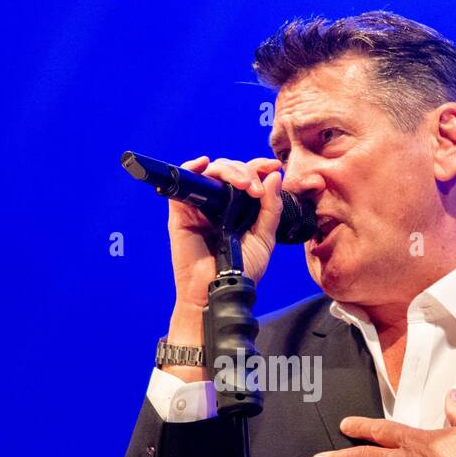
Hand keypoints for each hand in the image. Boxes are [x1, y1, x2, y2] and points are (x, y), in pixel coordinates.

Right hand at [167, 155, 283, 309]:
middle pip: (229, 171)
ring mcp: (199, 207)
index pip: (247, 178)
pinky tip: (204, 165)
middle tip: (256, 190)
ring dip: (229, 171)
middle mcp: (218, 204)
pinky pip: (183, 182)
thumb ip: (271, 208)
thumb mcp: (264, 238)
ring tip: (244, 185)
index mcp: (238, 209)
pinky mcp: (182, 212)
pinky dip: (191, 168)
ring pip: (210, 172)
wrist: (219, 292)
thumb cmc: (241, 271)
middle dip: (246, 172)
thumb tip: (273, 176)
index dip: (258, 167)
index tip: (274, 167)